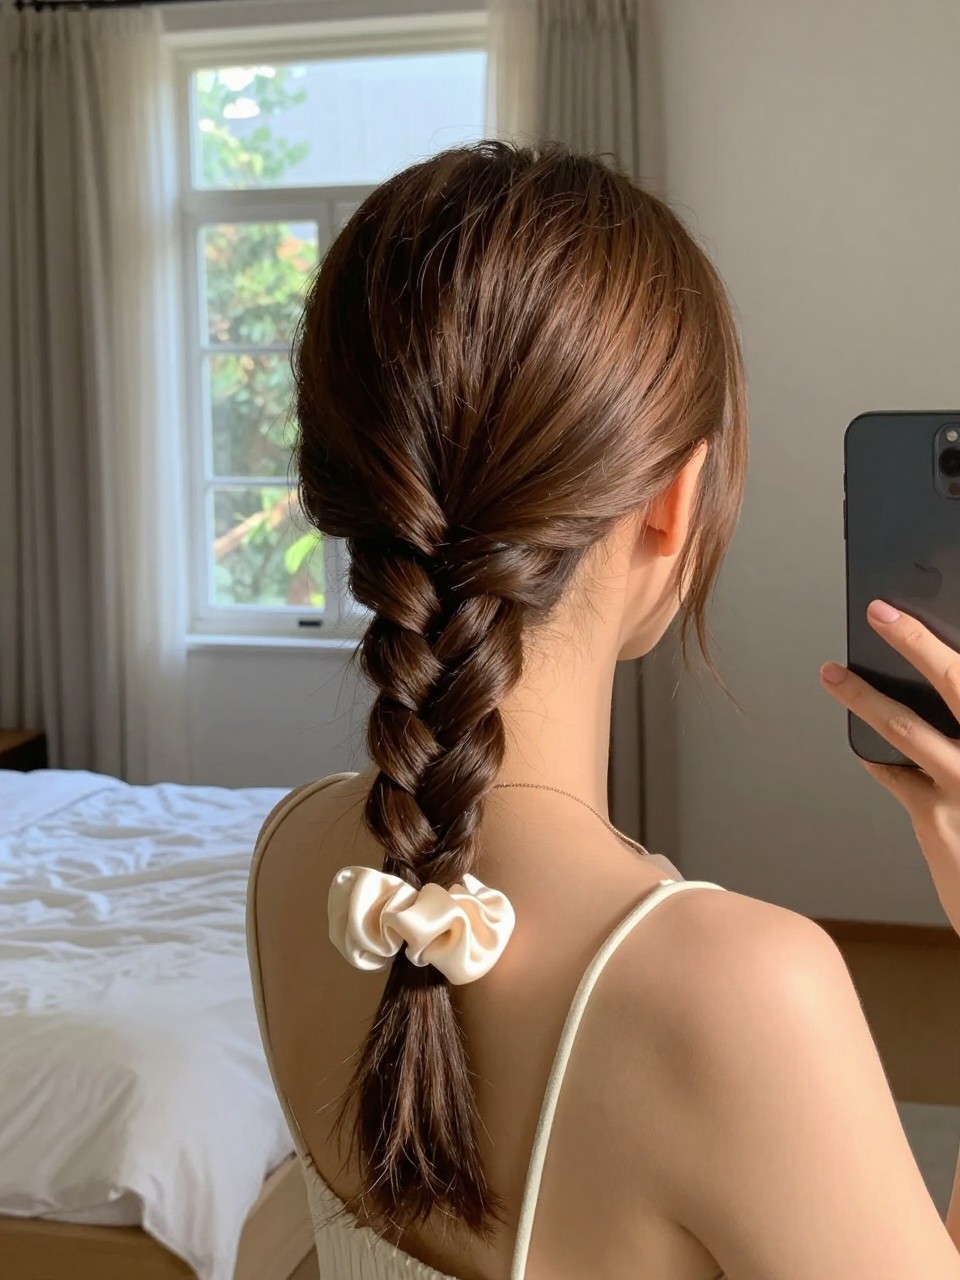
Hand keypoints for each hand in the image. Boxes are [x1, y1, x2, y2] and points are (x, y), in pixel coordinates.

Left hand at [820, 599, 959, 936]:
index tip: (906, 614)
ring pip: (903, 725)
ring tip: (833, 674)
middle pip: (955, 680)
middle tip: (882, 612)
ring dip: (862, 696)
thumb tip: (943, 685)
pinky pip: (894, 773)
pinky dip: (876, 754)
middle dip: (914, 640)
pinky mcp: (935, 817)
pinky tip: (865, 745)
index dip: (933, 641)